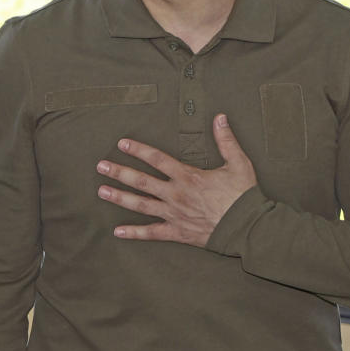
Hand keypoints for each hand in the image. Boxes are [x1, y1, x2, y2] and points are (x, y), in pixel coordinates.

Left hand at [96, 113, 256, 247]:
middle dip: (119, 172)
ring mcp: (174, 214)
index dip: (138, 150)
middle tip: (100, 166)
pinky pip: (152, 233)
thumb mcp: (238, 163)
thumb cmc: (243, 196)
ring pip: (141, 205)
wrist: (249, 228)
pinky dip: (134, 233)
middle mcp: (176, 195)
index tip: (122, 143)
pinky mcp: (177, 232)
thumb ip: (226, 140)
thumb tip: (220, 117)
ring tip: (101, 191)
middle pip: (141, 181)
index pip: (157, 159)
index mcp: (188, 177)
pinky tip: (118, 232)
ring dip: (120, 198)